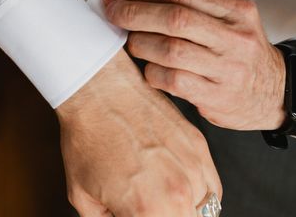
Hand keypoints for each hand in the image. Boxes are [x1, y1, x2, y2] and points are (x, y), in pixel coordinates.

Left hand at [56, 50, 220, 216]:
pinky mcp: (199, 146)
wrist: (99, 91)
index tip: (134, 214)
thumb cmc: (88, 137)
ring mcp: (193, 167)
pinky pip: (212, 186)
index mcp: (147, 211)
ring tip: (160, 199)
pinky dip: (200, 193)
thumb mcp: (84, 197)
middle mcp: (177, 192)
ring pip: (204, 210)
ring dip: (184, 209)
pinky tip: (179, 189)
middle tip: (145, 208)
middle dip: (163, 215)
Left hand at [103, 0, 286, 130]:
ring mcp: (227, 69)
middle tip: (113, 13)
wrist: (277, 92)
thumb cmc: (240, 51)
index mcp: (236, 10)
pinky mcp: (217, 97)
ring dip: (140, 44)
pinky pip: (172, 81)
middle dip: (134, 14)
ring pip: (170, 51)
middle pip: (174, 19)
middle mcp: (234, 37)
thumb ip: (191, 7)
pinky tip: (148, 68)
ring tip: (131, 43)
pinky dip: (152, 72)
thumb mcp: (229, 19)